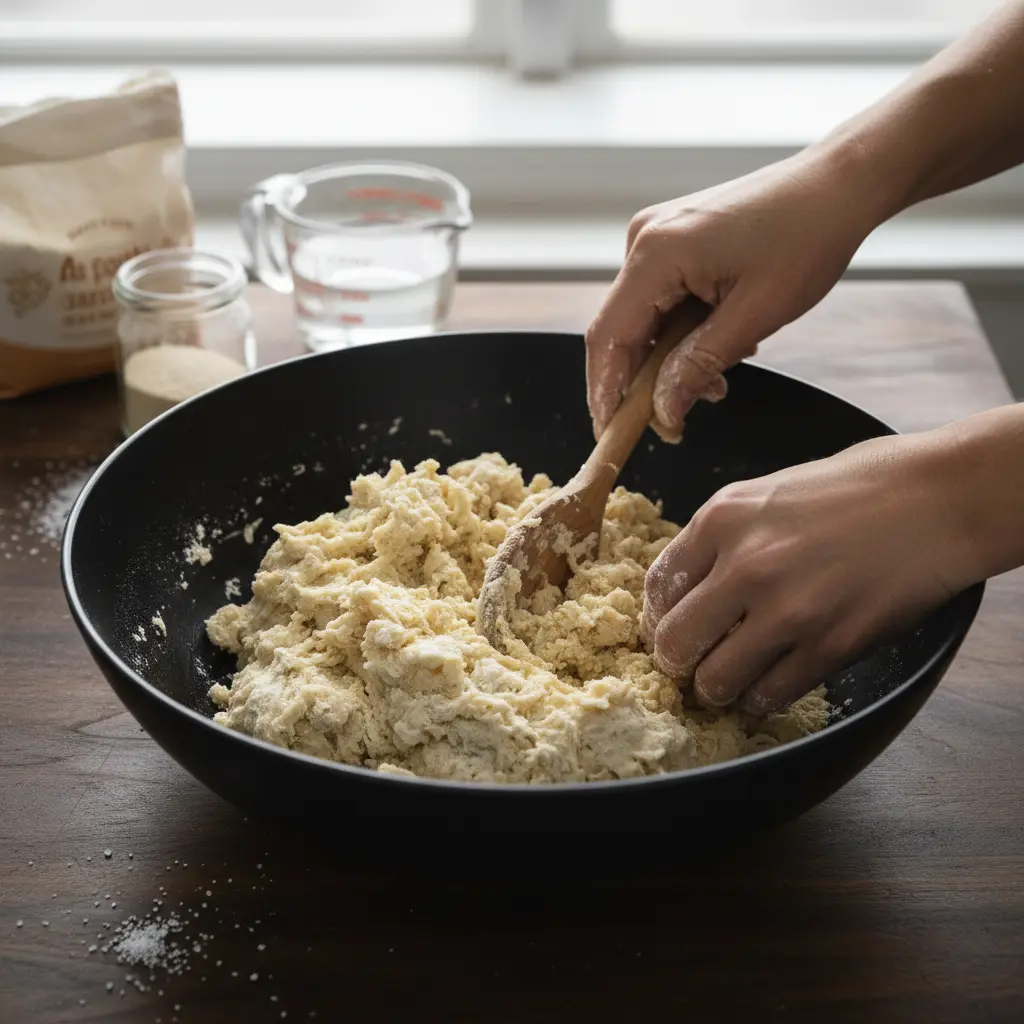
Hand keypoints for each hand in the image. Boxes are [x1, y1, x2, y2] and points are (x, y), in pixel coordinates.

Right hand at [585, 152, 882, 439]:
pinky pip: (661, 300)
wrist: (837, 185)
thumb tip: (663, 411)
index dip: (605, 392)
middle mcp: (644, 240)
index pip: (609, 338)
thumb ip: (699, 365)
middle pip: (621, 331)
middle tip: (676, 419)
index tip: (611, 435)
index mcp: (657, 254)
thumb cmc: (807, 236)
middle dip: (645, 381)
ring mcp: (656, 237)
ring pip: (644, 320)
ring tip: (721, 372)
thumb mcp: (756, 314)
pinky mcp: (672, 240)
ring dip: (671, 357)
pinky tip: (721, 339)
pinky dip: (682, 331)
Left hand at [641, 431, 975, 713]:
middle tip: (692, 663)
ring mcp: (787, 610)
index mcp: (721, 518)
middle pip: (674, 643)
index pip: (656, 587)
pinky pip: (770, 695)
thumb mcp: (767, 493)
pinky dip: (762, 698)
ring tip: (730, 680)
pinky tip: (770, 683)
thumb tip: (688, 586)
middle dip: (677, 661)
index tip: (668, 628)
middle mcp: (744, 565)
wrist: (936, 499)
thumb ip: (722, 537)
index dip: (657, 618)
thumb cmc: (855, 487)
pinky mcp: (829, 645)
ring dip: (717, 688)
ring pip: (715, 682)